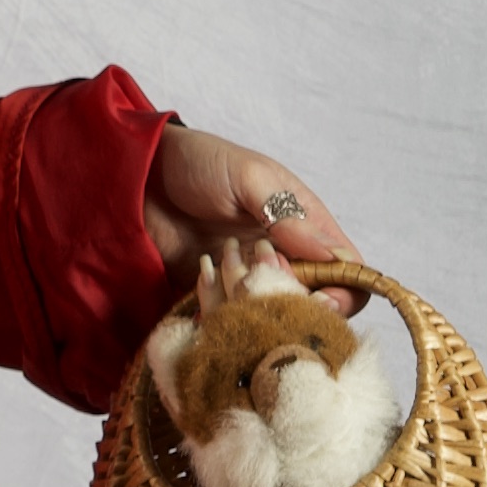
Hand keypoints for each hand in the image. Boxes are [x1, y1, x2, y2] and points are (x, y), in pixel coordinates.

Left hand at [145, 126, 361, 308]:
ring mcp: (248, 281)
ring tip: (226, 280)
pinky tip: (205, 296)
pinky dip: (222, 319)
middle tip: (259, 284)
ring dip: (253, 311)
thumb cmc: (200, 163)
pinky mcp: (214, 296)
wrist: (140, 175)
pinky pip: (230, 323)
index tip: (316, 297)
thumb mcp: (248, 178)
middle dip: (293, 306)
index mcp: (306, 228)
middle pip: (314, 309)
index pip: (346, 275)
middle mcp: (284, 260)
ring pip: (271, 320)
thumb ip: (287, 215)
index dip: (341, 294)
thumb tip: (331, 255)